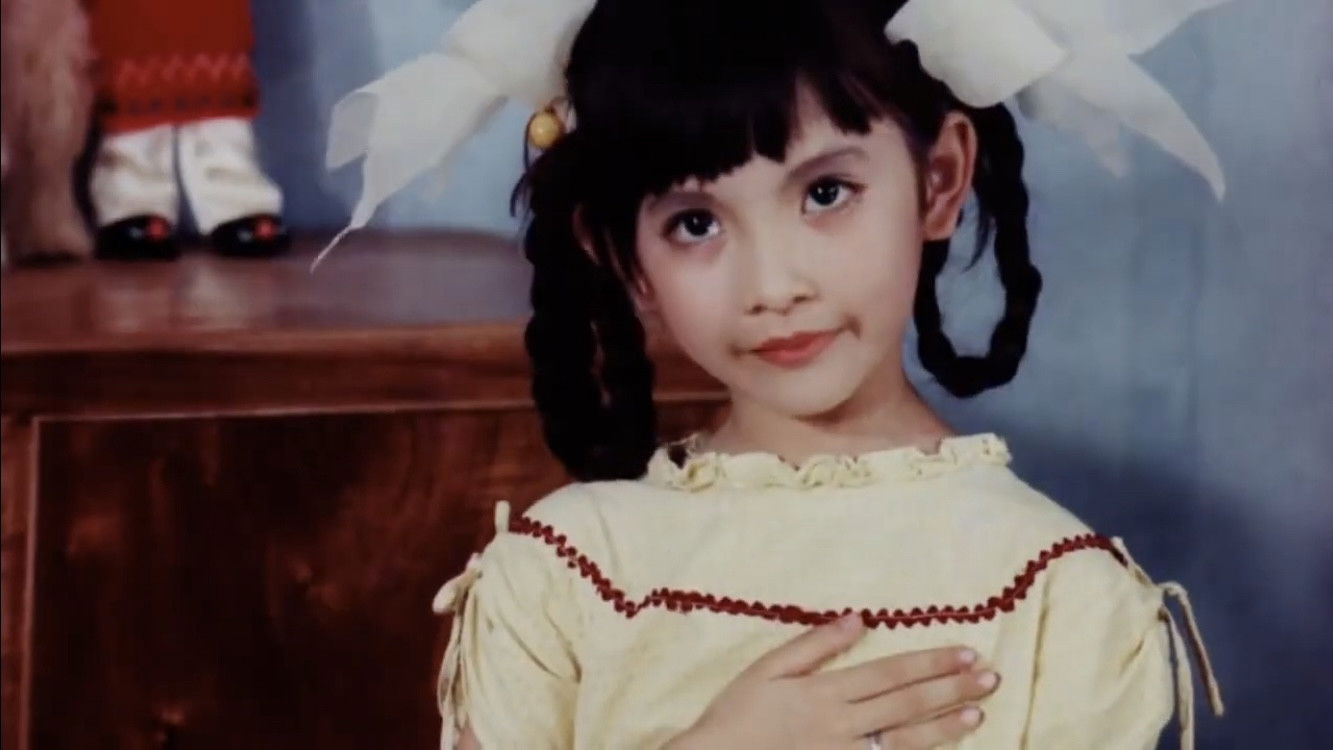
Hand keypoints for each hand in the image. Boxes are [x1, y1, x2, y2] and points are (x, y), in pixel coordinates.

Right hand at [666, 613, 998, 749]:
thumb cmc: (738, 715)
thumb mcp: (766, 669)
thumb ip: (814, 644)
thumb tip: (856, 618)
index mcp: (825, 693)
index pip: (890, 673)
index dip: (931, 662)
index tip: (966, 652)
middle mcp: (842, 726)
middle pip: (907, 705)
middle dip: (951, 689)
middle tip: (990, 677)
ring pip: (906, 741)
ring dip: (945, 727)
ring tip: (978, 713)